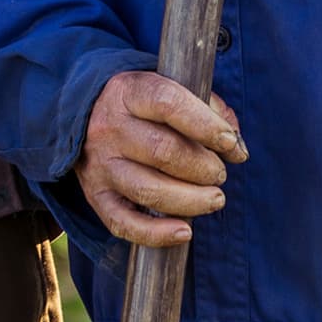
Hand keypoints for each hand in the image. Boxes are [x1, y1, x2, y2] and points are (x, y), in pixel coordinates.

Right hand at [76, 70, 246, 247]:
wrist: (85, 115)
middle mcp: (109, 127)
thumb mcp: (168, 87)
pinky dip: (157, 234)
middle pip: (163, 151)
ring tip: (215, 198)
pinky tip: (185, 232)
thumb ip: (206, 107)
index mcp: (127, 91)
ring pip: (149, 190)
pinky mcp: (96, 196)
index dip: (206, 125)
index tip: (230, 143)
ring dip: (192, 200)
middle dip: (204, 167)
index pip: (168, 104)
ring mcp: (100, 164)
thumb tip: (236, 145)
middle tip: (220, 173)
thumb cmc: (143, 106)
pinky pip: (124, 223)